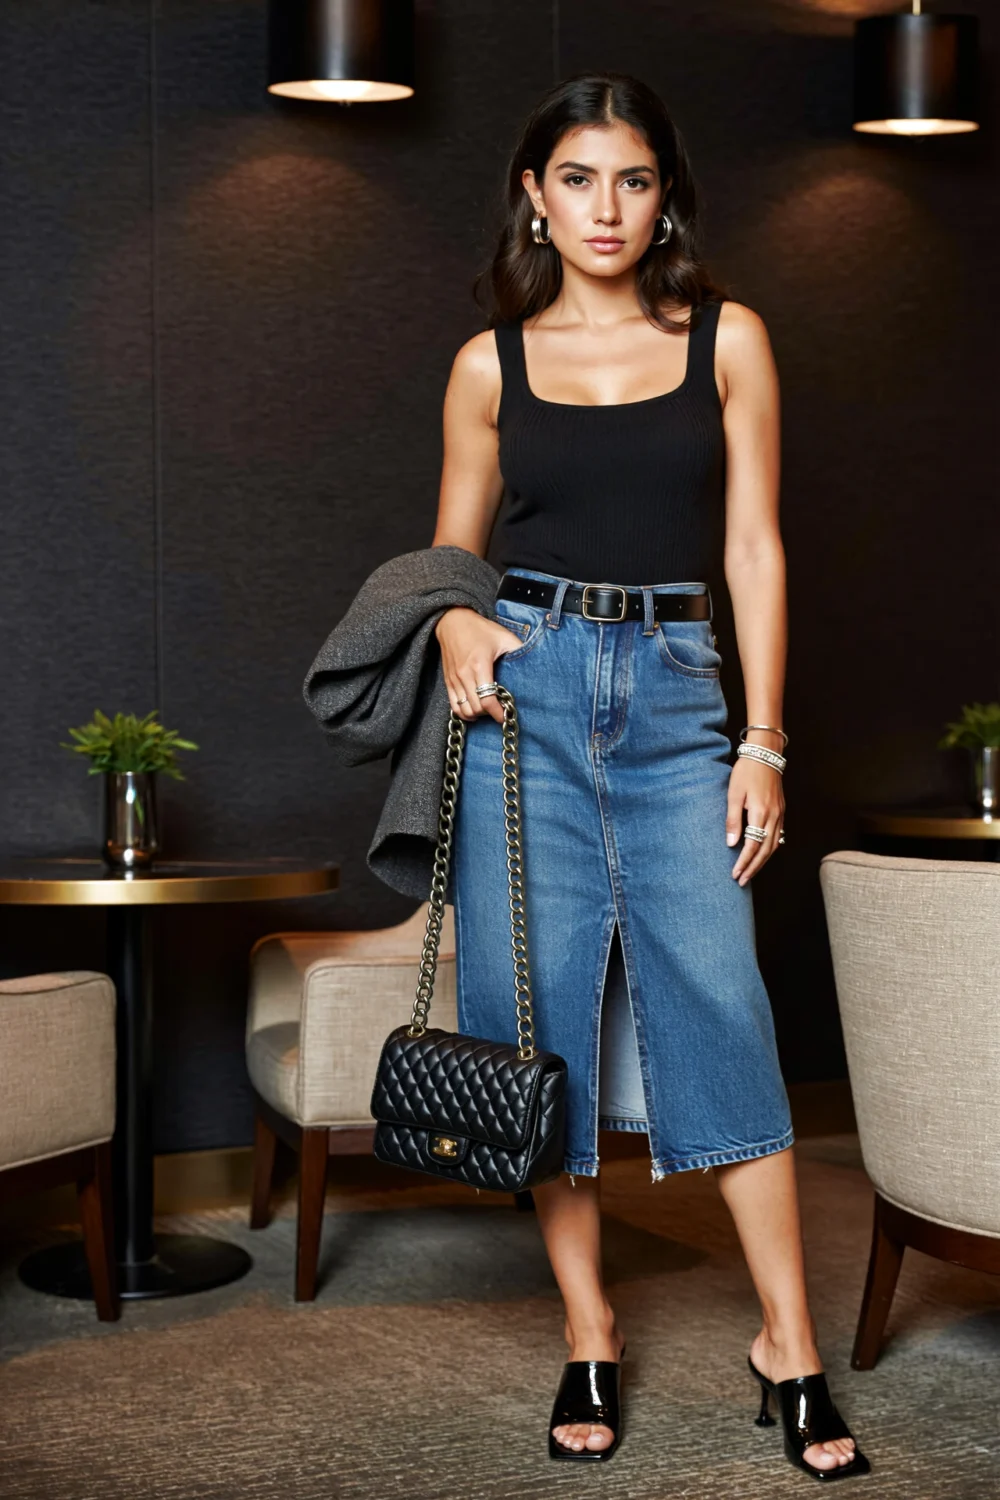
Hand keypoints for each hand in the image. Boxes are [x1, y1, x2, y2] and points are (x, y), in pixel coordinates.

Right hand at [434, 606, 523, 724]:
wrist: (452, 621)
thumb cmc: (479, 629)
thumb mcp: (503, 636)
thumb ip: (518, 650)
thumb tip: (534, 663)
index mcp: (479, 665)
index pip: (487, 700)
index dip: (498, 713)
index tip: (506, 716)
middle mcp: (464, 675)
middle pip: (476, 708)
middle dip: (490, 714)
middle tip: (500, 710)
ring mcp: (454, 680)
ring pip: (464, 710)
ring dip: (477, 715)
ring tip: (488, 710)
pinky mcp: (448, 681)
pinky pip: (454, 706)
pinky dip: (464, 712)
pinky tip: (474, 710)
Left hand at [725, 757, 784, 885]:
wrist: (765, 754)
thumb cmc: (746, 771)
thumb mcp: (734, 794)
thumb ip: (733, 820)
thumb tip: (731, 843)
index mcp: (761, 813)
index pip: (752, 846)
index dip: (744, 862)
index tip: (735, 874)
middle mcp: (774, 816)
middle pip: (765, 851)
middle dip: (753, 868)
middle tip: (742, 881)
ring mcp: (780, 814)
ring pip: (773, 846)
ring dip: (762, 862)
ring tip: (751, 872)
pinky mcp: (781, 811)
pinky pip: (778, 836)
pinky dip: (769, 850)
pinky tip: (762, 855)